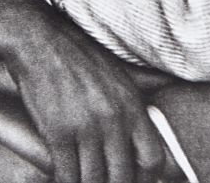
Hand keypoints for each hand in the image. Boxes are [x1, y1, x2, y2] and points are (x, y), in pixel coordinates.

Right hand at [0, 0, 164, 182]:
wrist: (38, 40)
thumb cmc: (78, 56)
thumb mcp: (119, 70)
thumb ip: (146, 84)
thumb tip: (172, 85)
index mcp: (132, 105)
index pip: (152, 158)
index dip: (147, 179)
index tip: (133, 181)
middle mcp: (113, 118)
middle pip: (123, 176)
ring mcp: (86, 126)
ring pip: (94, 179)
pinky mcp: (58, 132)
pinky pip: (67, 173)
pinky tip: (65, 180)